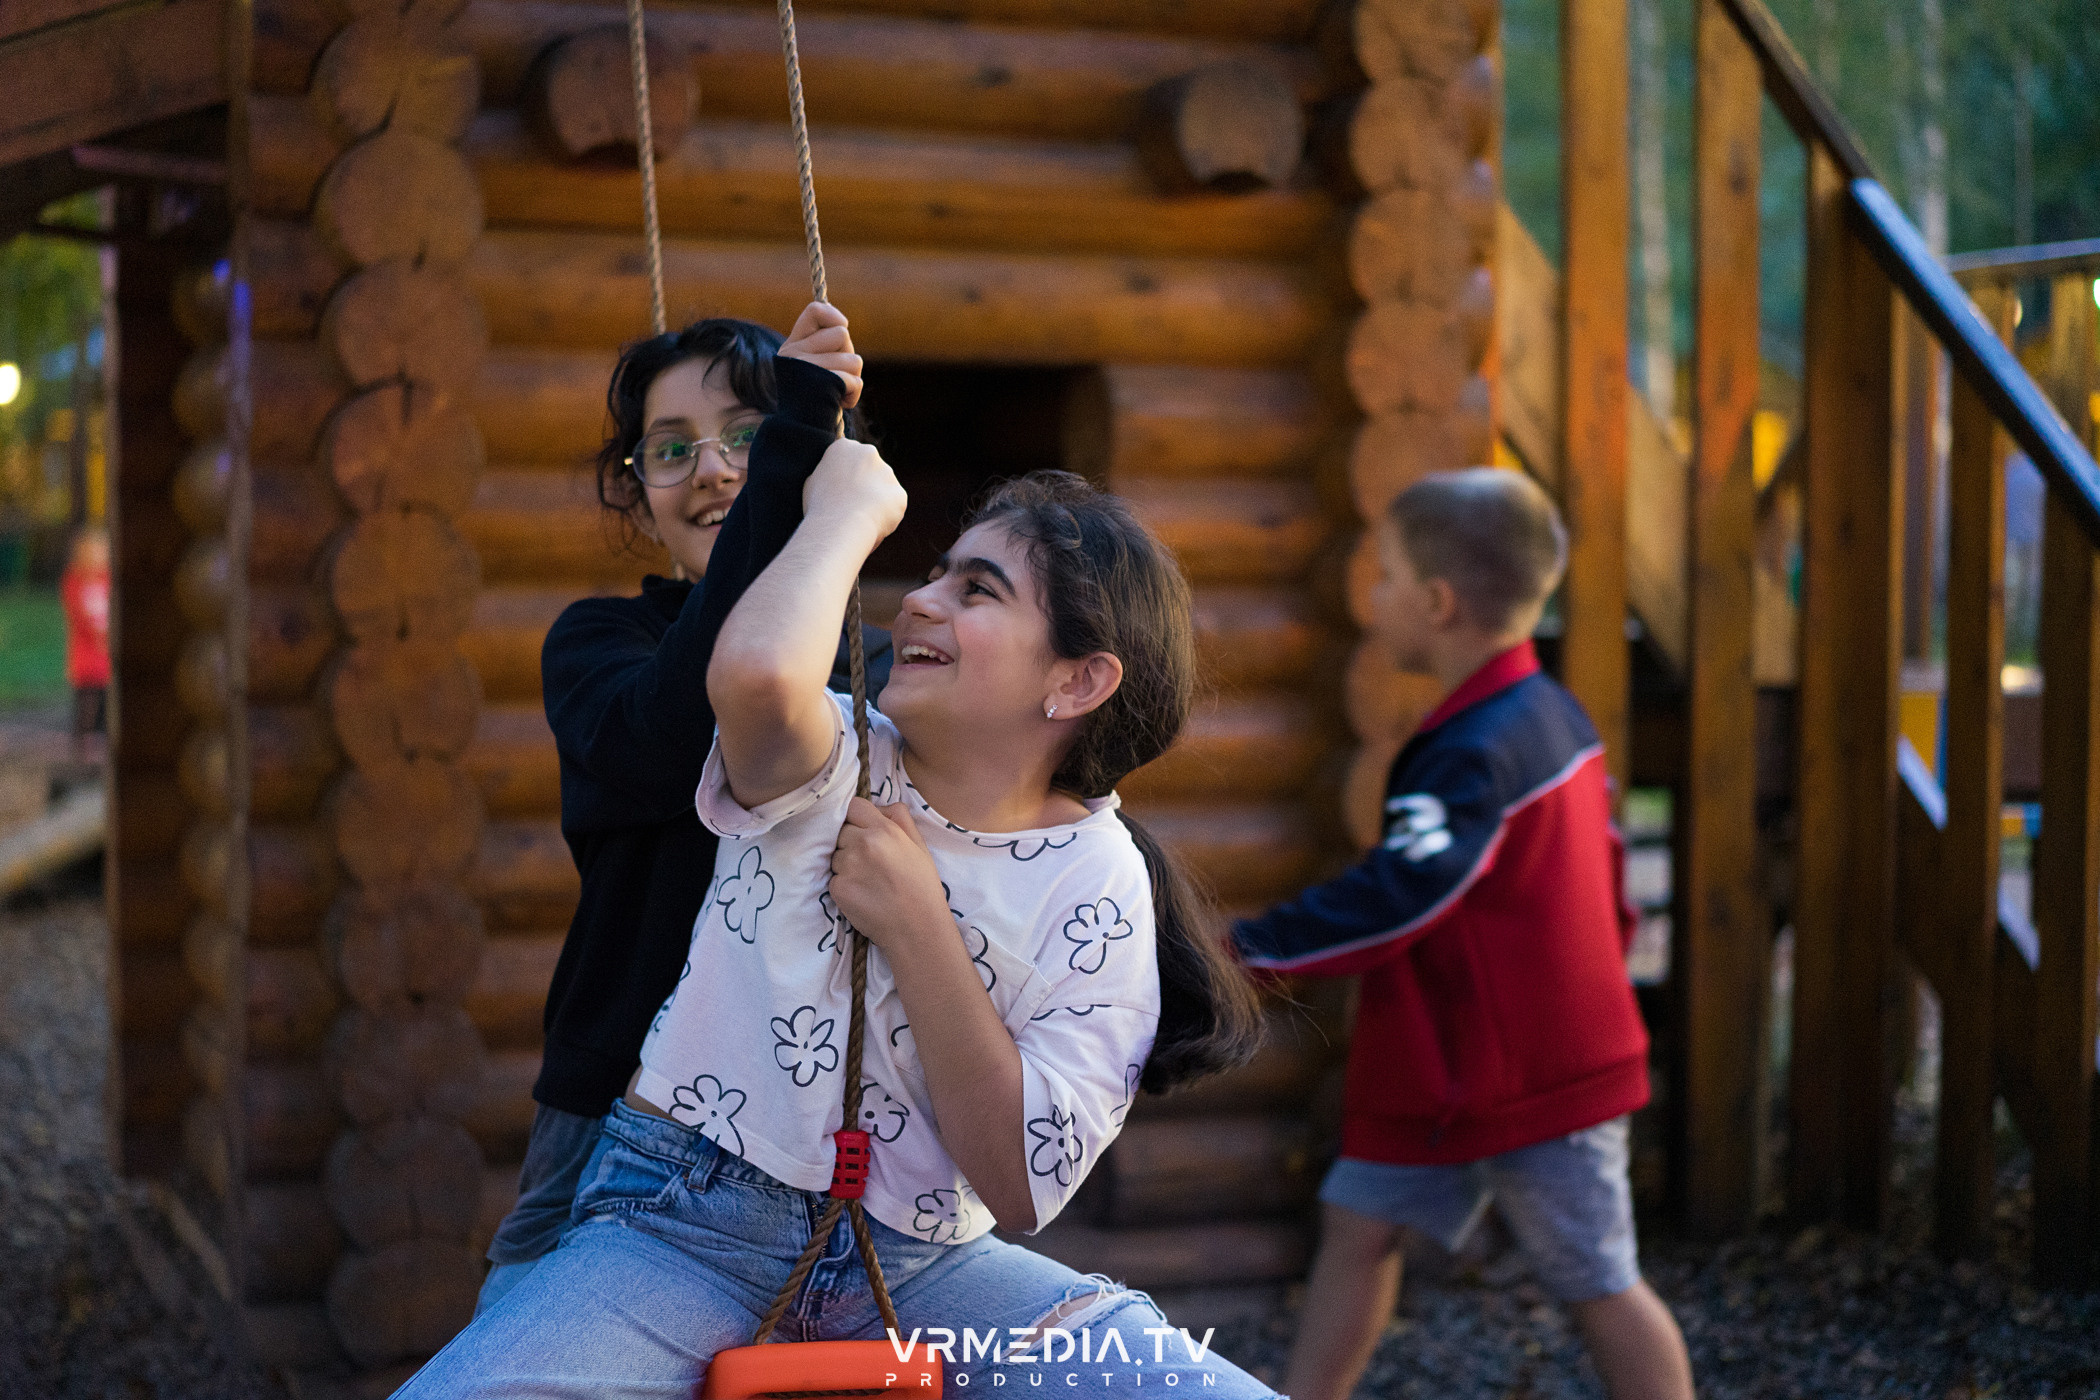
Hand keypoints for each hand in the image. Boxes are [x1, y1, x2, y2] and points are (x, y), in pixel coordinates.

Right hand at [781, 301, 862, 407]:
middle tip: (834, 375)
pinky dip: (853, 393)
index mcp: (792, 345)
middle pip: (842, 335)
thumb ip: (825, 342)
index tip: (841, 328)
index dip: (834, 316)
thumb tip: (842, 322)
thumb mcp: (815, 365)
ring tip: (836, 391)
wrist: (805, 431)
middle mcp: (794, 354)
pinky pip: (856, 380)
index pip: (816, 310)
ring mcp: (807, 368)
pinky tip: (839, 402)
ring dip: (852, 377)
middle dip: (847, 354)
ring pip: (854, 359)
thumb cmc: (816, 397)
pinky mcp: (823, 384)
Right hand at [804, 439, 905, 544]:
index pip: (850, 458)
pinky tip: (871, 524)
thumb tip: (832, 477)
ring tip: (859, 518)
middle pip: (870, 470)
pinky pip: (892, 506)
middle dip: (865, 485)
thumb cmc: (820, 507)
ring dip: (876, 501)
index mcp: (844, 447)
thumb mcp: (812, 482)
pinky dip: (885, 516)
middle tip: (852, 506)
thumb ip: (827, 474)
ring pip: (883, 488)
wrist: (839, 526)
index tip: (842, 490)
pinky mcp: (899, 493)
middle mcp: (868, 453)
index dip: (847, 476)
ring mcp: (887, 472)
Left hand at [829, 799, 949, 950]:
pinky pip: (833, 877)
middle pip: (841, 830)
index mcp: (884, 830)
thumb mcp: (920, 846)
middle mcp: (863, 844)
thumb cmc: (923, 887)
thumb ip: (900, 818)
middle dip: (851, 841)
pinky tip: (862, 893)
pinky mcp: (838, 889)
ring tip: (868, 879)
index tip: (865, 830)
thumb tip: (880, 807)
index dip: (858, 818)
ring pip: (835, 854)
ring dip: (846, 862)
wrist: (917, 929)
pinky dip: (844, 883)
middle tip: (869, 860)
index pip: (854, 806)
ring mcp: (847, 867)